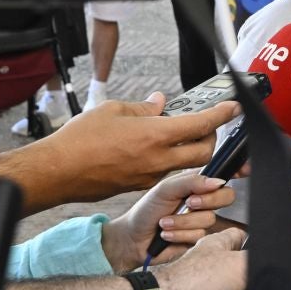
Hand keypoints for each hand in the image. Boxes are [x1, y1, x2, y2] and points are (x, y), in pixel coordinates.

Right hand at [0, 95, 239, 213]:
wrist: (58, 172)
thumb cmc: (80, 139)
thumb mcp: (112, 110)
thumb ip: (143, 107)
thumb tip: (159, 103)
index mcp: (154, 135)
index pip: (200, 124)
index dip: (221, 115)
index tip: (232, 108)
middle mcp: (158, 159)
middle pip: (203, 152)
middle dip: (212, 137)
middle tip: (206, 123)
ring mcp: (150, 176)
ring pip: (186, 164)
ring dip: (191, 150)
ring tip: (178, 133)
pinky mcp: (138, 186)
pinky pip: (164, 172)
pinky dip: (169, 160)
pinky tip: (155, 148)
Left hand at [104, 170, 235, 272]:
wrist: (133, 239)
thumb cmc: (146, 211)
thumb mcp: (165, 189)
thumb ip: (191, 181)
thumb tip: (217, 181)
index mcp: (196, 183)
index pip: (223, 174)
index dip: (238, 171)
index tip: (244, 171)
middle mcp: (202, 200)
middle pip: (226, 196)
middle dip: (207, 201)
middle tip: (189, 202)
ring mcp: (201, 220)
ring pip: (209, 219)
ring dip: (183, 221)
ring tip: (165, 222)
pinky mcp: (197, 238)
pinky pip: (199, 235)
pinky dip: (179, 234)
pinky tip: (166, 234)